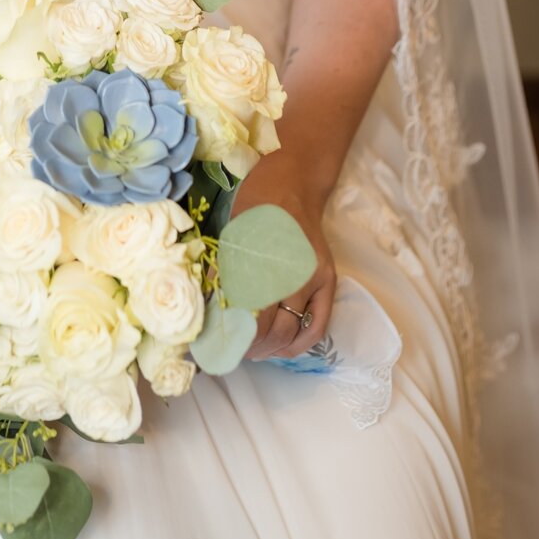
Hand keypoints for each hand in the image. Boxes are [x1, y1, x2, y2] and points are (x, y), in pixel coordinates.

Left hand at [232, 154, 336, 361]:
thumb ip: (223, 273)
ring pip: (294, 330)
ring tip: (254, 353)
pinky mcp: (329, 280)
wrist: (290, 185)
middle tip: (232, 352)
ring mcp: (314, 279)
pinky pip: (319, 324)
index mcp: (263, 261)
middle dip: (251, 347)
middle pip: (271, 328)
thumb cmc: (253, 208)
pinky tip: (285, 350)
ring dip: (273, 348)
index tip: (215, 344)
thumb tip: (209, 309)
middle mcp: (292, 273)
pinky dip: (301, 343)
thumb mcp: (230, 237)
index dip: (233, 335)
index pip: (248, 314)